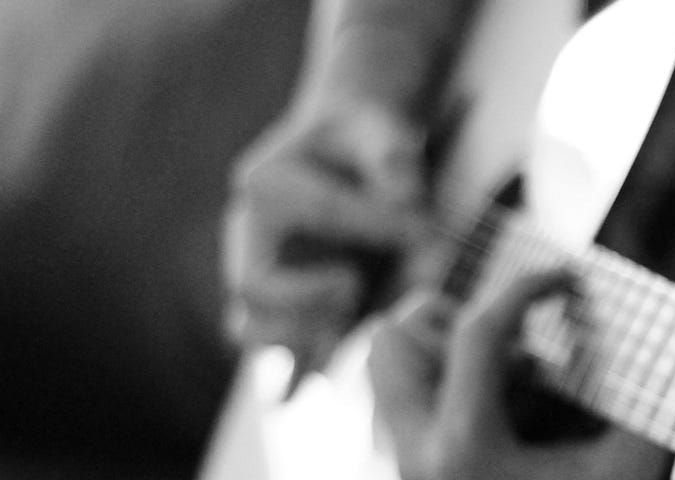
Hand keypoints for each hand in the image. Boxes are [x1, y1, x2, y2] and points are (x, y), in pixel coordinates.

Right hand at [223, 99, 425, 373]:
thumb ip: (393, 159)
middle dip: (309, 297)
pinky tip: (319, 391)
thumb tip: (408, 201)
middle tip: (357, 286)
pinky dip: (295, 372)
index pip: (315, 211)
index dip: (373, 223)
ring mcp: (264, 277)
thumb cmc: (365, 138)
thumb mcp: (382, 131)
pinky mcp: (288, 310)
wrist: (348, 154)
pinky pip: (277, 350)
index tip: (424, 227)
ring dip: (298, 340)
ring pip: (251, 328)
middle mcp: (250, 236)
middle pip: (253, 288)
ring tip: (346, 328)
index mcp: (267, 185)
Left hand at [368, 272, 671, 479]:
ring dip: (441, 351)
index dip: (530, 288)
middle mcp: (411, 451)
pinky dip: (438, 388)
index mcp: (464, 447)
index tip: (566, 280)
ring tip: (500, 384)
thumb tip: (674, 352)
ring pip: (384, 362)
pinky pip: (397, 399)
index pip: (481, 332)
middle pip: (397, 335)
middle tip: (515, 347)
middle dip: (456, 320)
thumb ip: (645, 416)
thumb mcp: (619, 474)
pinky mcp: (394, 470)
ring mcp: (393, 462)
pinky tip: (488, 420)